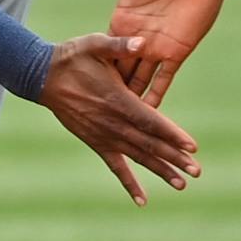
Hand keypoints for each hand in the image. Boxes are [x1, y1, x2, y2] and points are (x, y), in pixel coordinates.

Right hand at [38, 33, 200, 205]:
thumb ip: (120, 44)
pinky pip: (115, 167)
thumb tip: (143, 40)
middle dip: (174, 158)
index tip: (192, 147)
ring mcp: (104, 136)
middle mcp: (113, 123)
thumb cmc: (73, 57)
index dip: (172, 134)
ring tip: (181, 184)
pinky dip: (129, 183)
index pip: (151, 121)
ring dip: (160, 170)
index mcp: (118, 100)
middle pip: (149, 144)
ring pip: (137, 157)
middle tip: (196, 171)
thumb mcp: (96, 43)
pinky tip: (143, 200)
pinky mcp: (95, 142)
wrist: (43, 77)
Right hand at [71, 0, 238, 105]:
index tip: (74, 89)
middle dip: (108, 93)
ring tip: (116, 124)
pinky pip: (165, 79)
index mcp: (123, 21)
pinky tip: (150, 119)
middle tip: (91, 117)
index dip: (92, 69)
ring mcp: (158, 48)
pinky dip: (157, 96)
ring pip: (141, 81)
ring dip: (132, 101)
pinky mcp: (177, 51)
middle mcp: (138, 39)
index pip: (105, 50)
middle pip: (120, 72)